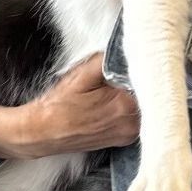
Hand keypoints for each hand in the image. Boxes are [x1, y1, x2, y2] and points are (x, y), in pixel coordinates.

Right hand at [0, 54, 139, 158]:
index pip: (149, 80)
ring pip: (144, 108)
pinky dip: (130, 109)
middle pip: (149, 95)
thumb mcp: (80, 75)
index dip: (143, 69)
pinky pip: (136, 119)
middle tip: (122, 73)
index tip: (140, 61)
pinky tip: (113, 103)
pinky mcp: (123, 140)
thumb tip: (123, 50)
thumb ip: (107, 60)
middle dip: (140, 82)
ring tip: (115, 88)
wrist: (43, 132)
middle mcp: (131, 124)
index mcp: (124, 105)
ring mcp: (128, 135)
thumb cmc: (58, 106)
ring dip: (135, 96)